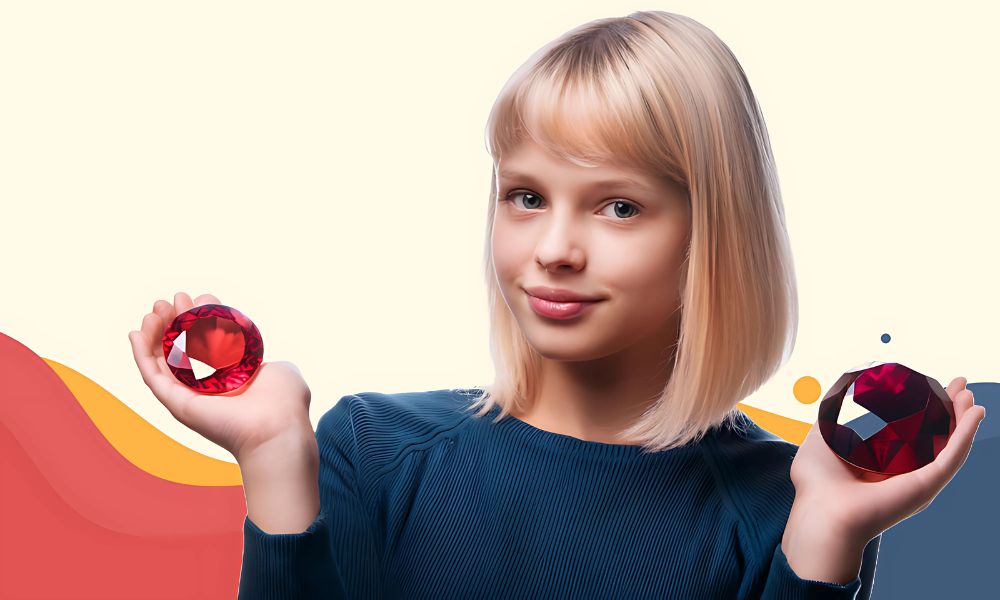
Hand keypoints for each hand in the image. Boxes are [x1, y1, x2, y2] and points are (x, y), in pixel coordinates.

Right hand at [128, 291, 313, 461]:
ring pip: (161, 363)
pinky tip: (136, 333)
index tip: (199, 298)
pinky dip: (141, 355)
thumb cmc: (286, 402)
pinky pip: (153, 377)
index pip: (205, 347)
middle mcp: (206, 391)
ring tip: (153, 310)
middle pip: (179, 352)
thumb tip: (266, 359)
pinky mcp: (178, 405)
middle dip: (172, 323)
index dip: (198, 321)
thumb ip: (270, 363)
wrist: (279, 427)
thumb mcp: (279, 371)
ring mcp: (190, 398)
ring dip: (153, 335)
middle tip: (169, 300)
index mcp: (228, 382)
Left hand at [789, 376, 985, 543]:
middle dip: (950, 410)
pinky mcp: (926, 486)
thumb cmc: (815, 484)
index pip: (911, 434)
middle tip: (959, 384)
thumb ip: (828, 418)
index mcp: (882, 465)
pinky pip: (953, 456)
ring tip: (968, 392)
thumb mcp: (821, 439)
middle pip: (936, 437)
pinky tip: (975, 414)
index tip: (931, 387)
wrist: (821, 512)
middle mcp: (904, 474)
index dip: (924, 411)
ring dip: (963, 418)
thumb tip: (834, 394)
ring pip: (950, 445)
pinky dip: (966, 434)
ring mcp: (917, 481)